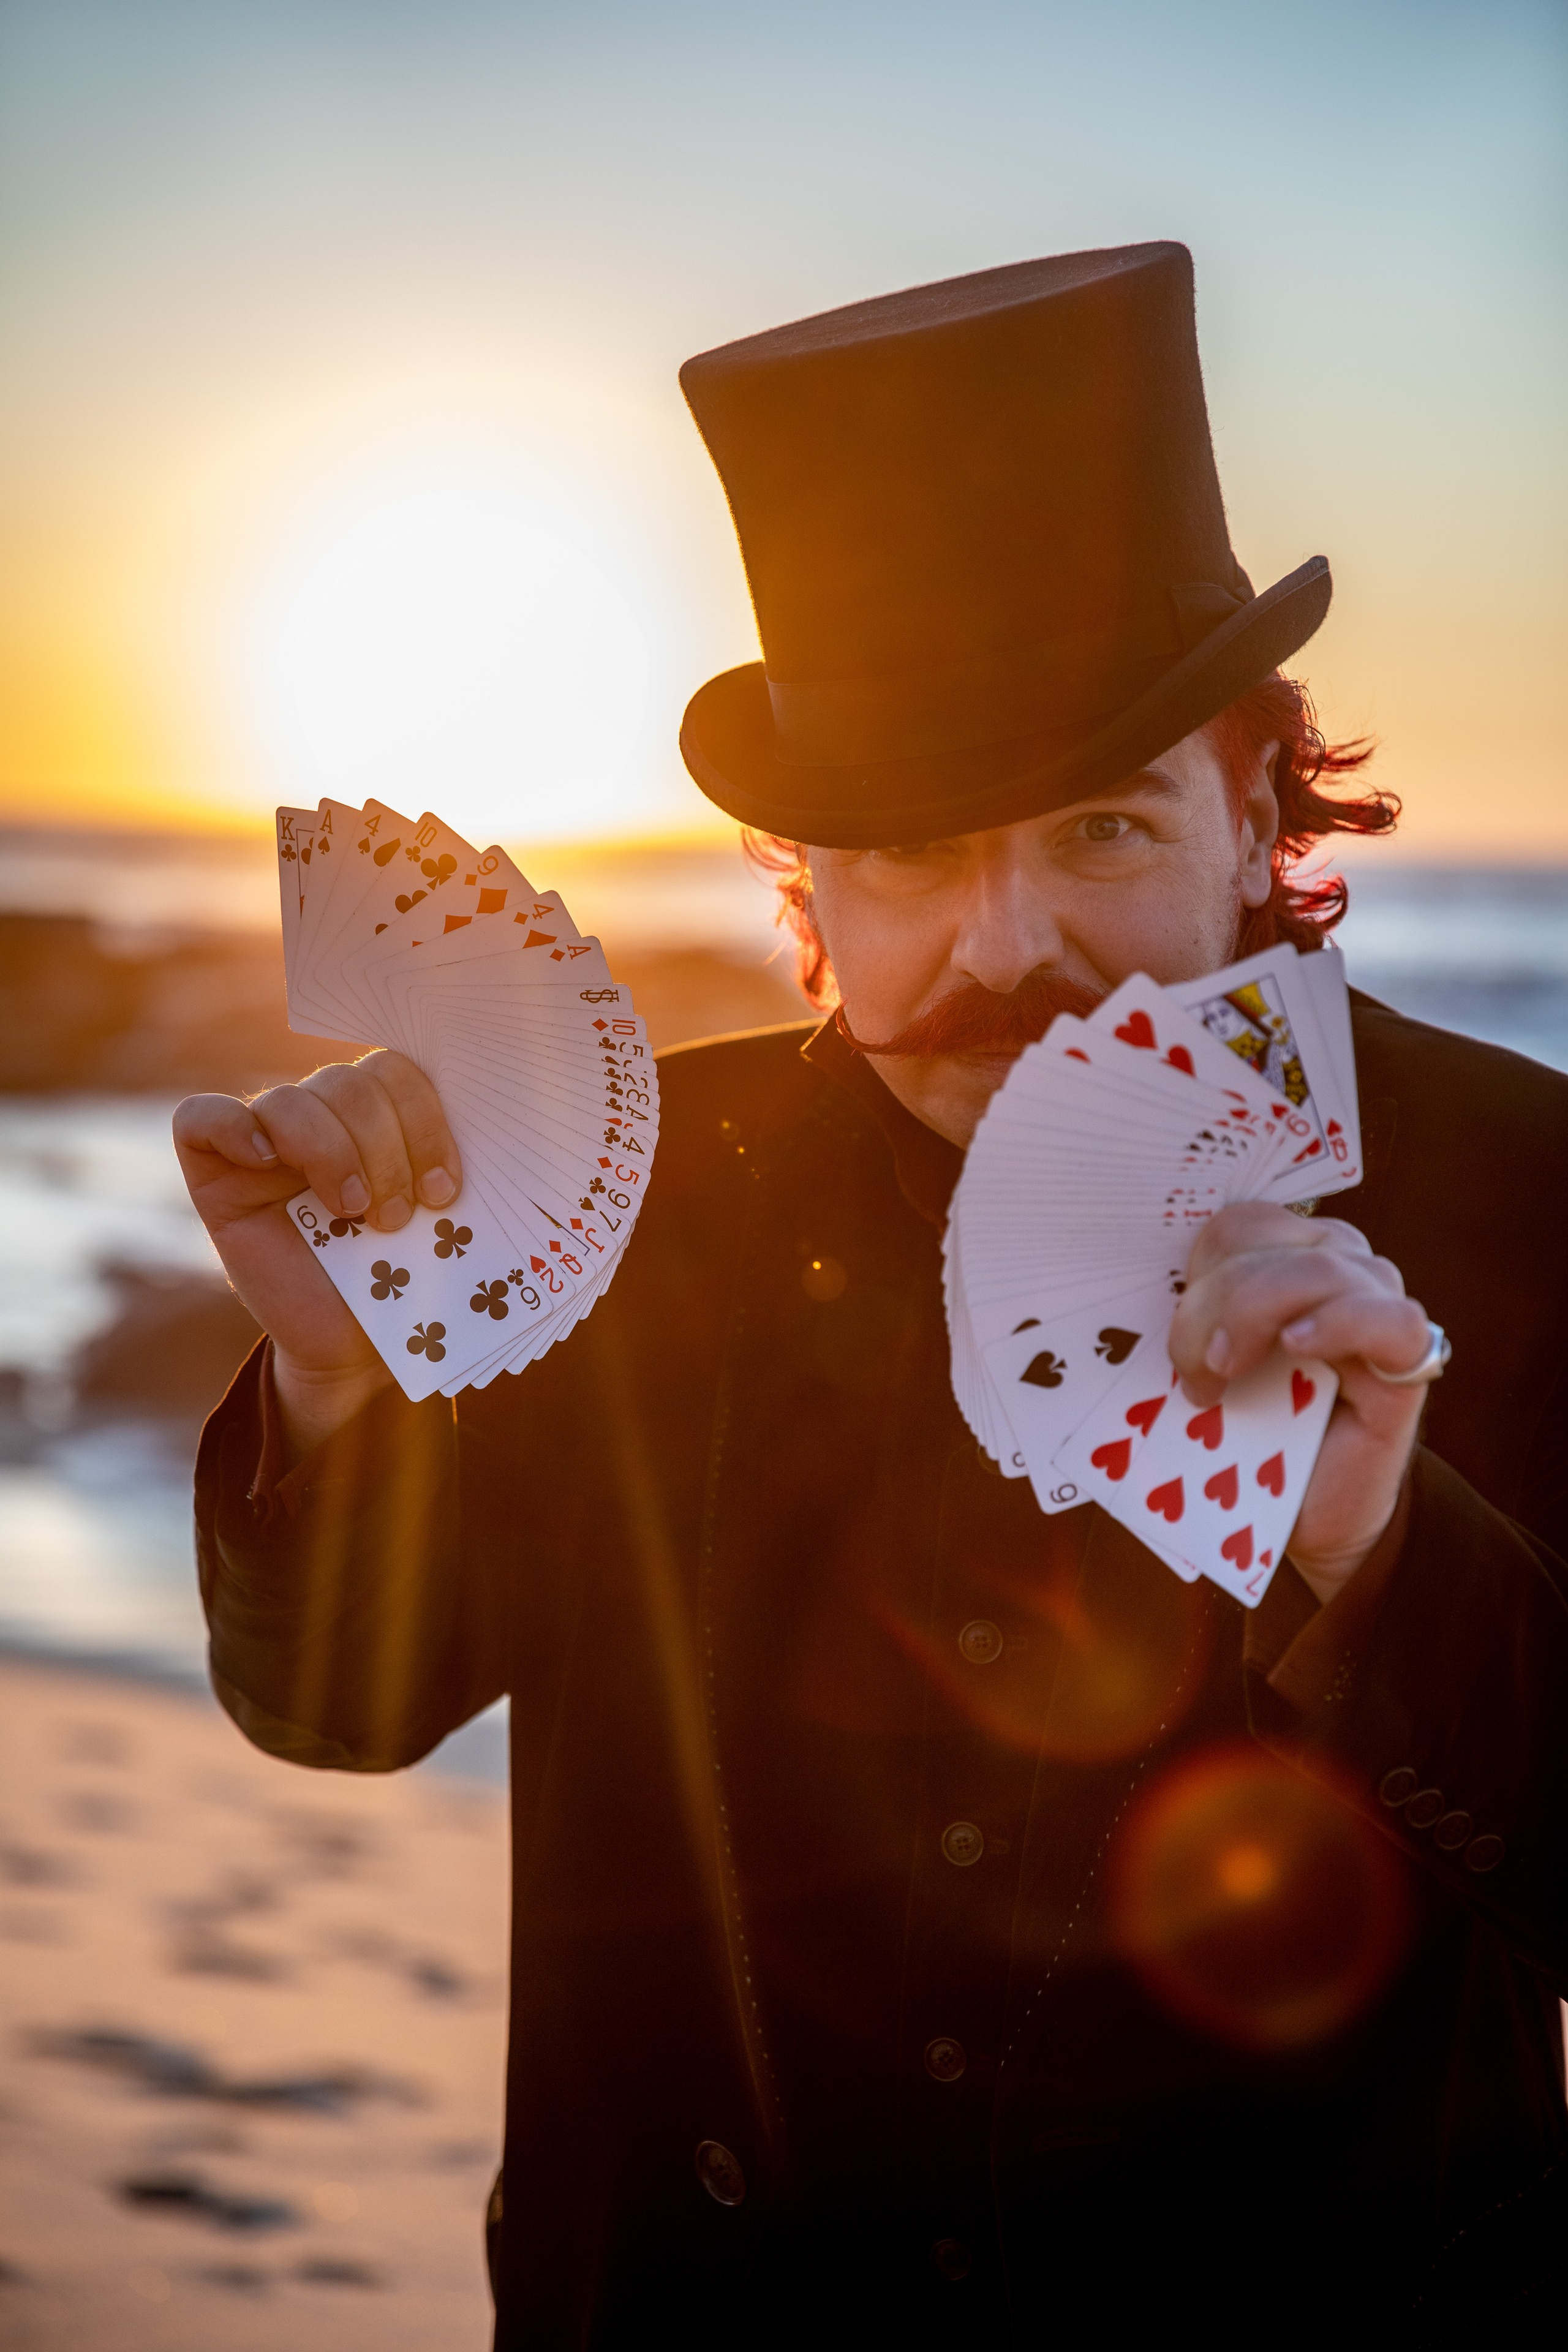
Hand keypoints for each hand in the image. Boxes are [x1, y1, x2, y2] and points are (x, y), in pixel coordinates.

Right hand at [172, 1052, 461, 1453]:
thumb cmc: (400, 1282)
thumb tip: (470, 1123)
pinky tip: (267, 1163)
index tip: (444, 1186)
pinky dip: (236, 1129)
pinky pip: (202, 1119)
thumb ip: (436, 1164)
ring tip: (353, 1212)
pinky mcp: (213, 1174)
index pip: (394, 1070)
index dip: (423, 1119)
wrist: (352, 1348)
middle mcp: (320, 1119)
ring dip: (330, 1153)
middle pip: (347, 1083)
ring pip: (291, 1101)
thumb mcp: (435, 1220)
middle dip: (383, 1150)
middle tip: (397, 1216)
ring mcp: (264, 1143)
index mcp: (378, 1115)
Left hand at [1169, 1202, 1432, 1605]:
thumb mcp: (1202, 1373)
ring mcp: (1376, 1308)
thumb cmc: (1245, 1442)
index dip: (1201, 1264)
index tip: (1174, 1319)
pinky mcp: (1409, 1363)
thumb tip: (1152, 1305)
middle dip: (1214, 1303)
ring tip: (1226, 1372)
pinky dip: (1340, 1322)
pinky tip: (1297, 1345)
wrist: (1303, 1519)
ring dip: (1257, 1312)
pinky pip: (1390, 1318)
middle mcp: (1336, 1268)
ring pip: (1320, 1268)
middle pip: (1268, 1243)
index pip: (1238, 1225)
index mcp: (1282, 1258)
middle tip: (1197, 1371)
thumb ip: (1188, 1326)